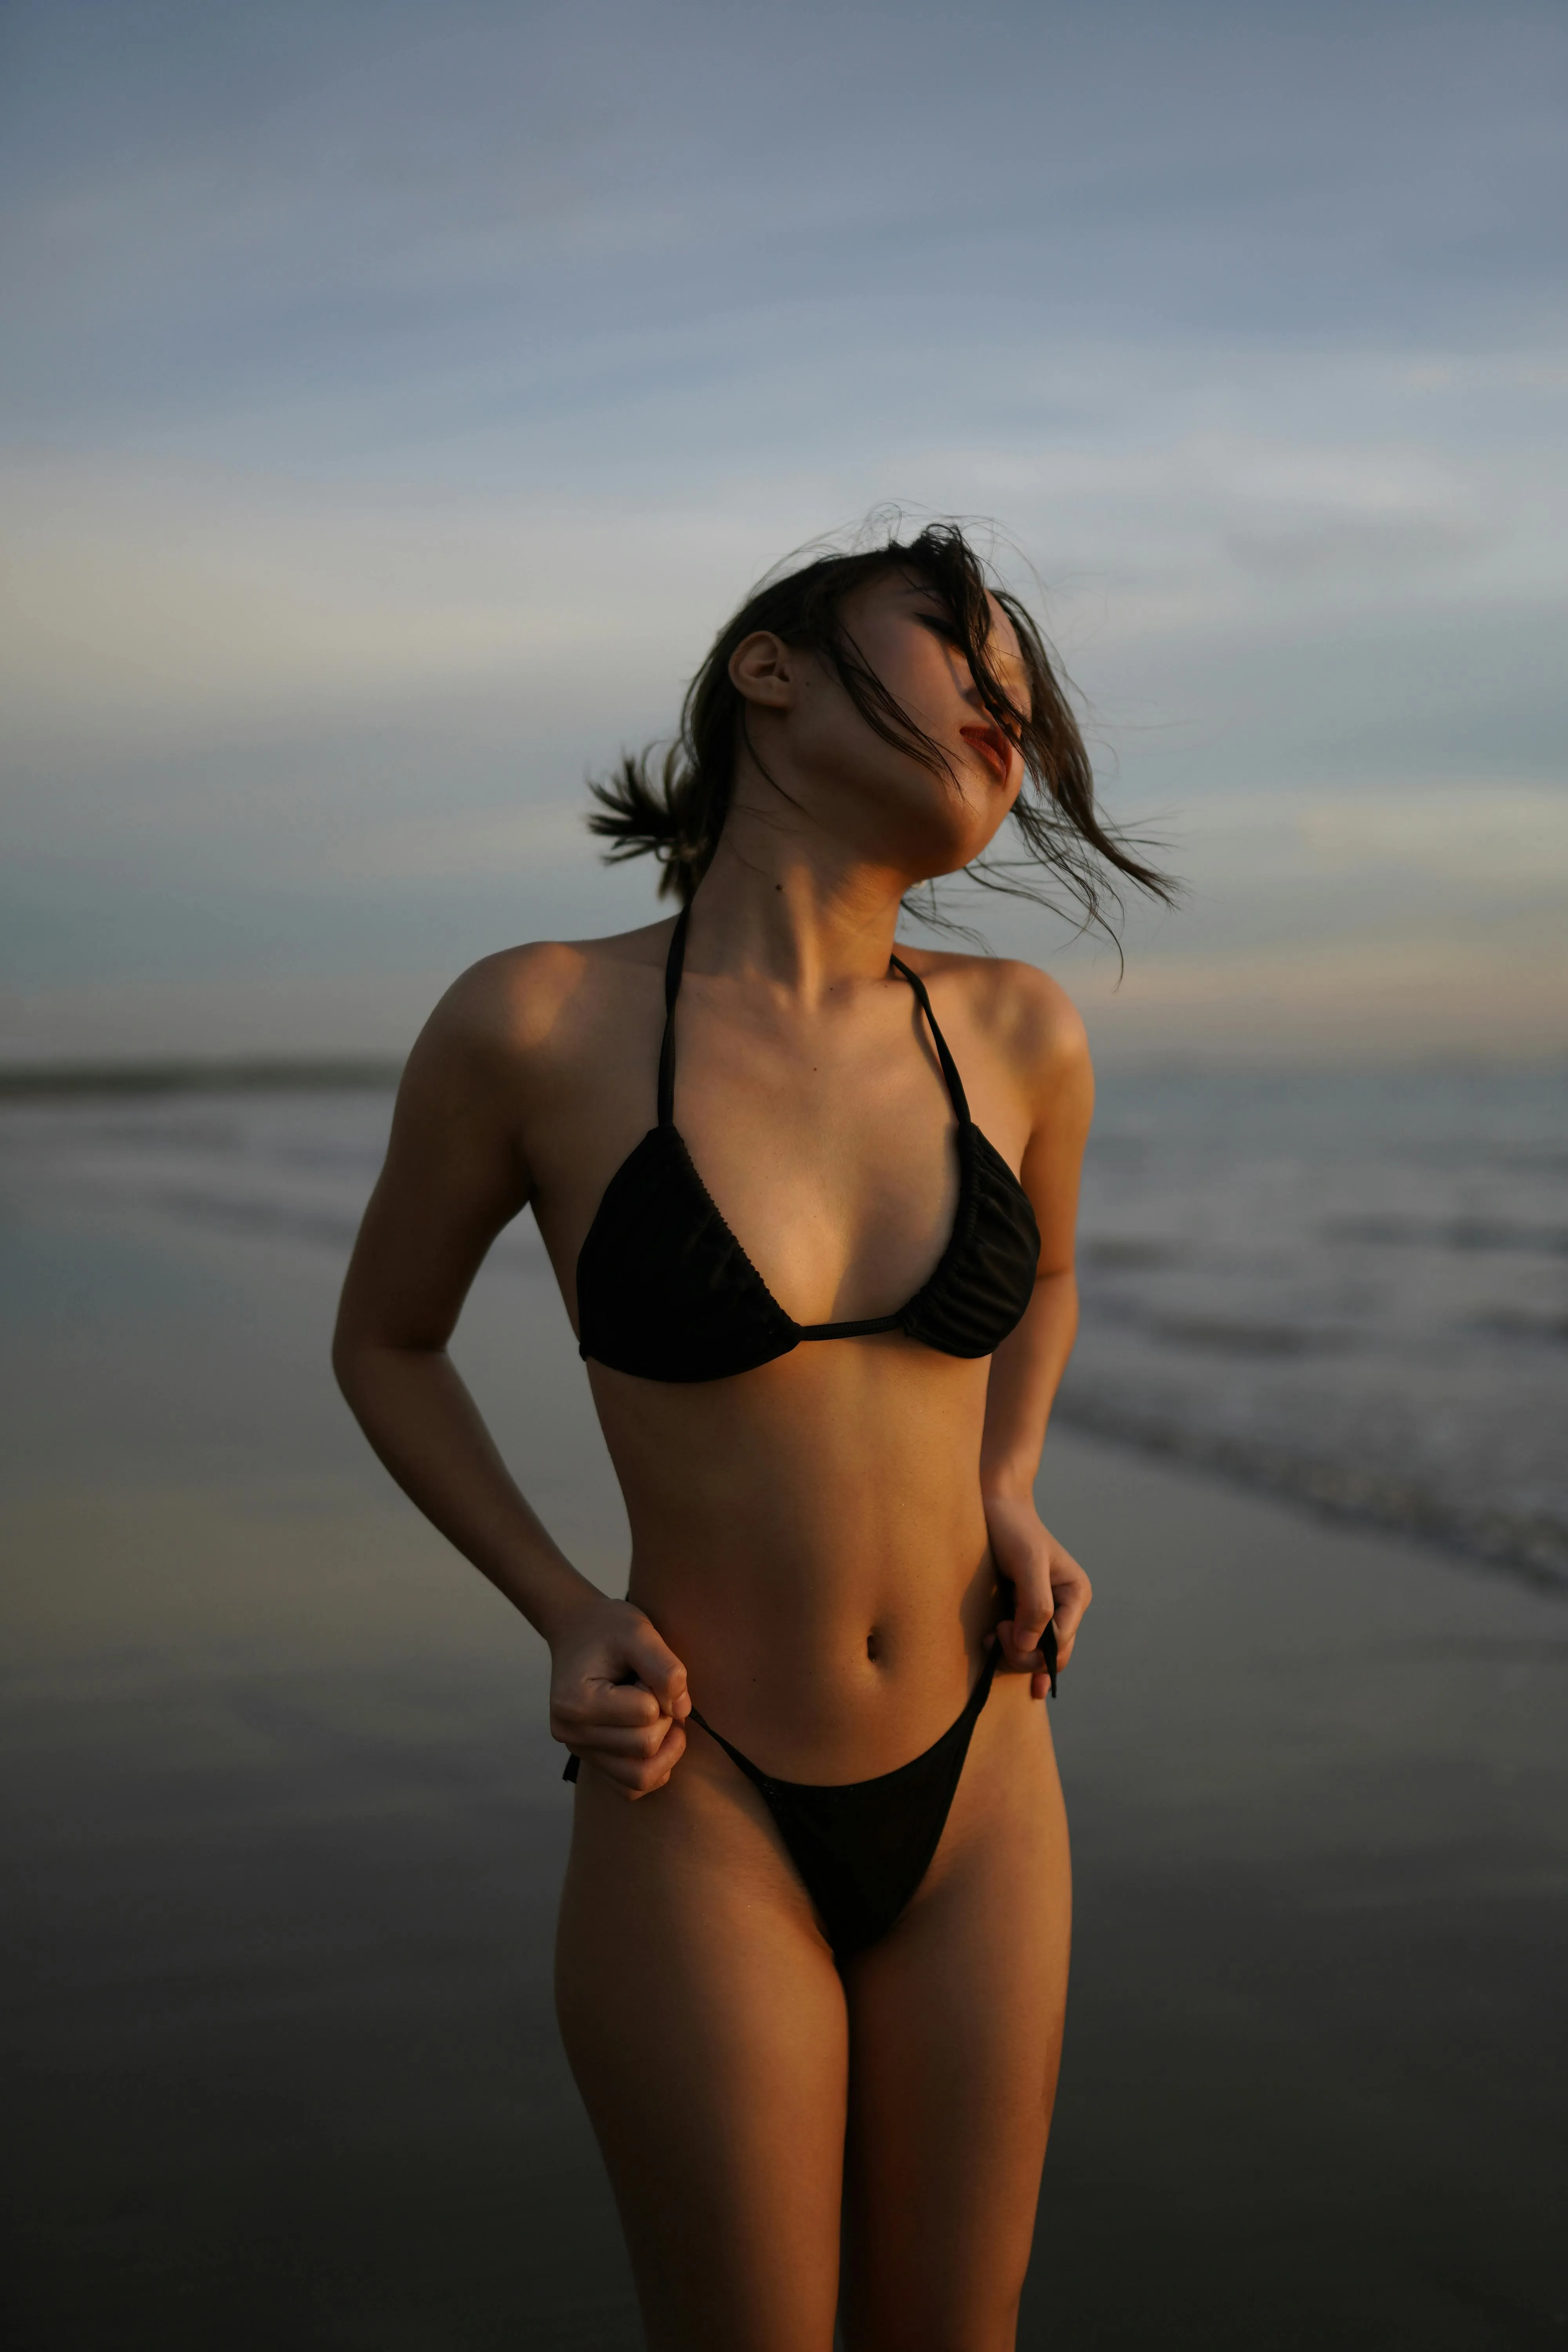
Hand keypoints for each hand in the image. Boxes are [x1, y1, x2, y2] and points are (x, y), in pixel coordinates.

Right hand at [549, 1593, 690, 1797]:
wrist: (579, 1632)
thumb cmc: (607, 1629)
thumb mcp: (639, 1631)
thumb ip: (664, 1667)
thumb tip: (682, 1710)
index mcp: (575, 1702)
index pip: (646, 1715)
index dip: (660, 1691)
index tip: (645, 1670)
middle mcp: (571, 1734)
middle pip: (645, 1748)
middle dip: (663, 1717)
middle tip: (650, 1688)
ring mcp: (580, 1751)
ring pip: (640, 1778)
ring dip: (664, 1748)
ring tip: (659, 1714)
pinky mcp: (593, 1762)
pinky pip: (631, 1788)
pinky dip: (653, 1768)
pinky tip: (657, 1736)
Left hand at [983, 1490, 1091, 1698]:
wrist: (996, 1508)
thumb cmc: (1013, 1528)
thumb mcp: (1027, 1561)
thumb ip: (1035, 1603)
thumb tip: (1030, 1645)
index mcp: (1075, 1594)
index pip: (1060, 1643)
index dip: (1032, 1646)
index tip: (1002, 1626)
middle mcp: (1066, 1608)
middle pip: (1052, 1656)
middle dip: (1023, 1655)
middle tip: (995, 1633)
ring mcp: (1047, 1613)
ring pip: (1038, 1656)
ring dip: (1013, 1655)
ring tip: (990, 1637)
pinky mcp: (1027, 1614)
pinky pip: (1026, 1647)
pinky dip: (1012, 1653)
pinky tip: (1000, 1652)